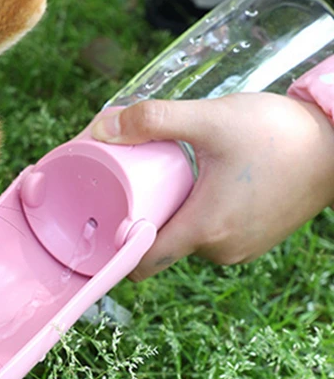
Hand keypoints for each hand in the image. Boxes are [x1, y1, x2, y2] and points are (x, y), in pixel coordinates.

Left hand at [90, 93, 333, 280]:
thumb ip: (153, 119)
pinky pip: (212, 234)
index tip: (99, 220)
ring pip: (187, 239)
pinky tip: (197, 188)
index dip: (116, 246)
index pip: (143, 260)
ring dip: (173, 215)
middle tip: (131, 184)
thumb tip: (102, 127)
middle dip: (143, 219)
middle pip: (162, 246)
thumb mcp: (210, 118)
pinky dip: (199, 215)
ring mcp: (241, 248)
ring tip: (165, 181)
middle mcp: (221, 249)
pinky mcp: (256, 239)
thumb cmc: (279, 133)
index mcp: (205, 229)